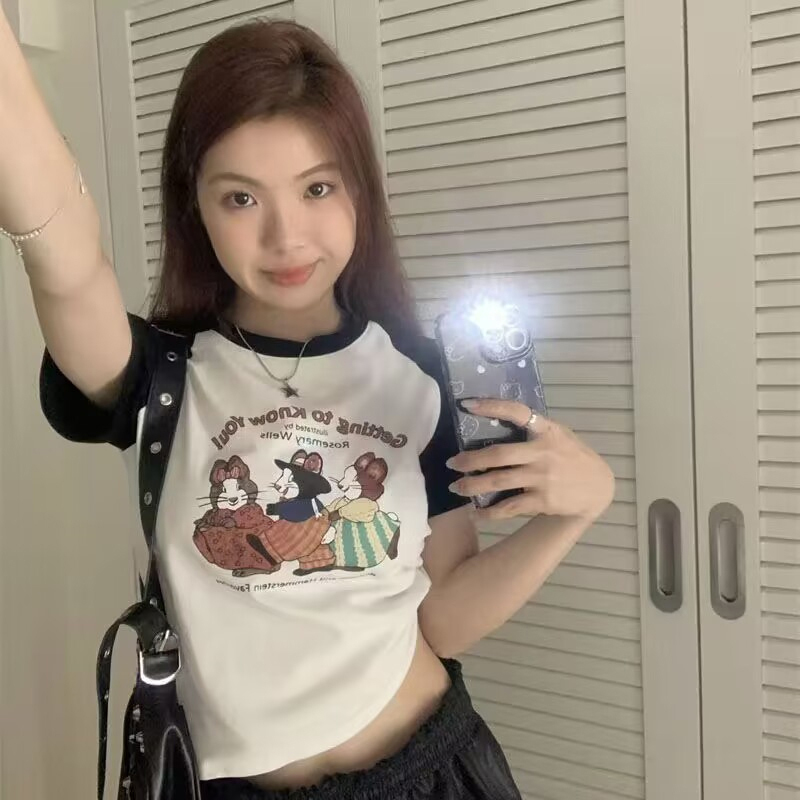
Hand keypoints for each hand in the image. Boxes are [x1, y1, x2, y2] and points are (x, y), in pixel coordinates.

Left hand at [446, 399, 615, 521]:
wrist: (597, 488)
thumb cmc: (572, 456)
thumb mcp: (560, 435)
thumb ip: (534, 429)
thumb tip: (495, 420)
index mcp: (547, 430)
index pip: (517, 412)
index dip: (492, 406)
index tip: (468, 405)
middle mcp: (543, 453)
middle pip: (499, 454)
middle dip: (470, 460)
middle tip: (452, 463)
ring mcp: (542, 478)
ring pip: (498, 481)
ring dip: (472, 485)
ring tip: (457, 487)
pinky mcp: (542, 501)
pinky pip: (509, 507)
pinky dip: (490, 512)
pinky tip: (476, 513)